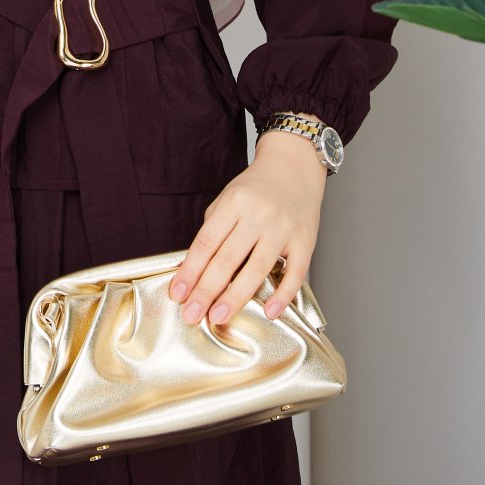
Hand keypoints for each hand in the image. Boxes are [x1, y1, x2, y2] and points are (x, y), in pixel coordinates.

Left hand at [167, 122, 327, 327]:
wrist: (294, 166)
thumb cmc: (257, 188)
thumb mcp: (228, 198)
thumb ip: (213, 230)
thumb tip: (195, 268)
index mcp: (234, 203)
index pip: (206, 243)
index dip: (190, 271)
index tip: (177, 295)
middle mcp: (257, 215)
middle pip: (227, 259)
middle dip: (206, 291)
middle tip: (192, 316)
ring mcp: (282, 229)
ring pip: (256, 269)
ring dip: (235, 297)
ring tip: (218, 317)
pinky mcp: (306, 242)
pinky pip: (295, 273)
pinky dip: (283, 295)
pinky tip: (270, 312)